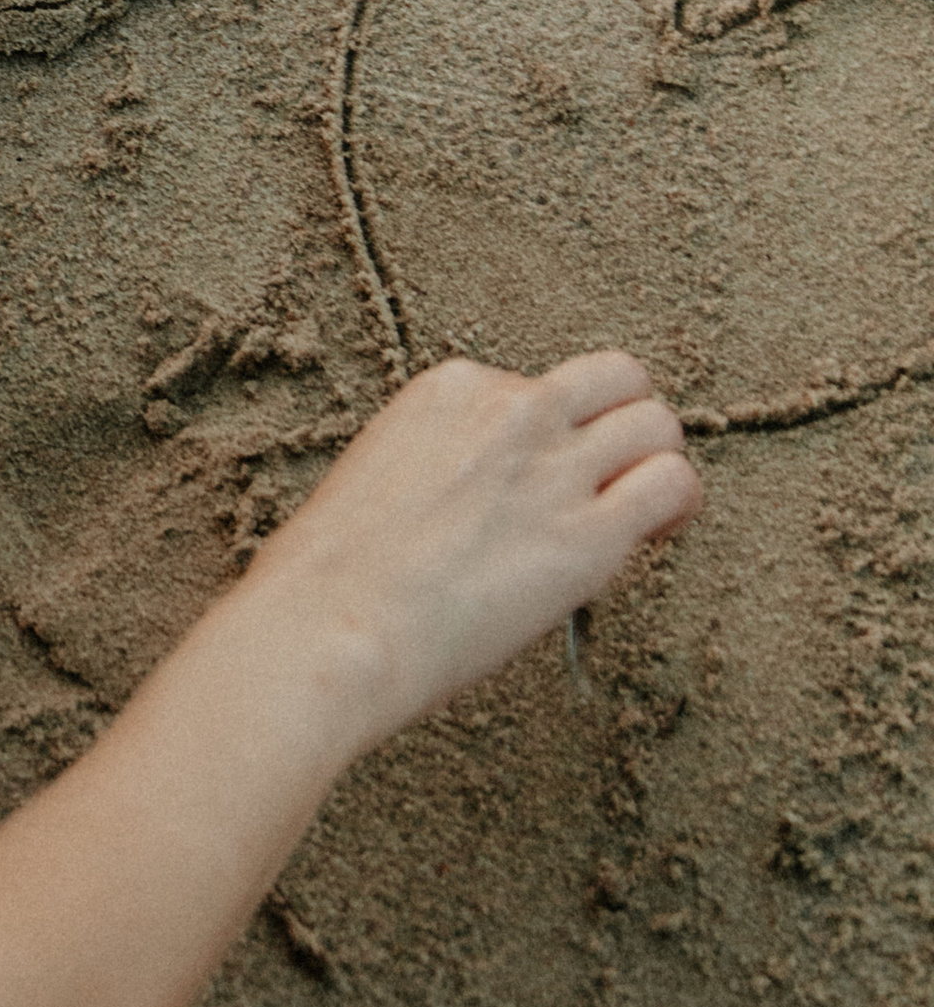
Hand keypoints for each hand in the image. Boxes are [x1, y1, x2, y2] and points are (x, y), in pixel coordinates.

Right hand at [247, 351, 698, 745]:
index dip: (549, 435)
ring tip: (642, 510)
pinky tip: (655, 538)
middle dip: (622, 425)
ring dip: (657, 462)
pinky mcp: (589, 537)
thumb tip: (472, 508)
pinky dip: (677, 508)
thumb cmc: (331, 577)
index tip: (536, 480)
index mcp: (448, 391)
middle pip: (615, 381)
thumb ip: (439, 467)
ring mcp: (554, 469)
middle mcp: (510, 412)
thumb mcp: (377, 477)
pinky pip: (671, 488)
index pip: (536, 386)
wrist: (330, 625)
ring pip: (657, 424)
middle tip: (613, 479)